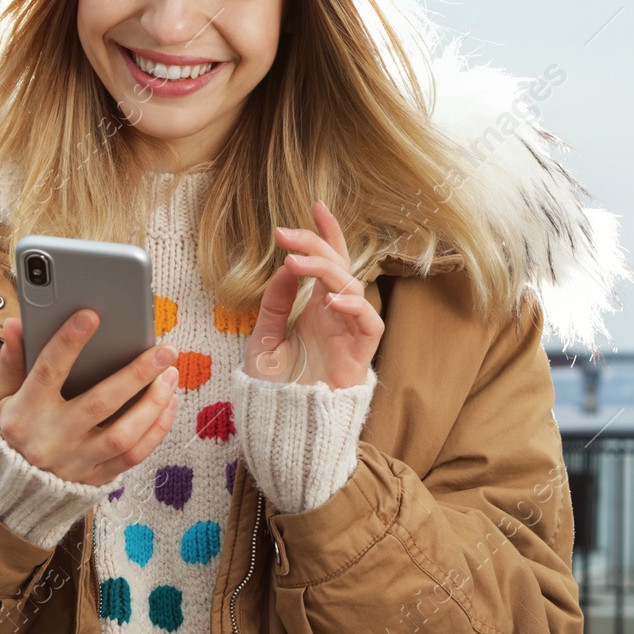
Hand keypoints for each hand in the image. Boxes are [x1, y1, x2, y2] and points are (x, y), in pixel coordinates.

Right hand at [0, 309, 180, 486]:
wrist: (12, 491)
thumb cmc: (13, 431)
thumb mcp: (2, 397)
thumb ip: (12, 361)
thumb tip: (16, 324)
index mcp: (26, 413)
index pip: (48, 372)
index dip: (68, 343)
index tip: (91, 315)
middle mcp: (52, 438)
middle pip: (101, 403)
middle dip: (137, 373)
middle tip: (165, 349)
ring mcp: (76, 462)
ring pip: (124, 434)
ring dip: (154, 403)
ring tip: (171, 374)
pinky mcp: (96, 478)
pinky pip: (134, 456)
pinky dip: (157, 429)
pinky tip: (169, 404)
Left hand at [243, 199, 383, 388]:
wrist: (282, 429)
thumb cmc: (275, 390)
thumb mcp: (264, 338)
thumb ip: (276, 303)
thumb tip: (286, 268)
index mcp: (316, 308)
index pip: (327, 262)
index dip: (326, 233)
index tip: (315, 205)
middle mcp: (335, 315)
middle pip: (338, 266)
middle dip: (315, 244)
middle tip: (284, 233)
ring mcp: (349, 333)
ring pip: (351, 286)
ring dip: (325, 270)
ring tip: (294, 264)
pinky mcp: (360, 354)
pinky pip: (369, 323)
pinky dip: (354, 306)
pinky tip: (331, 299)